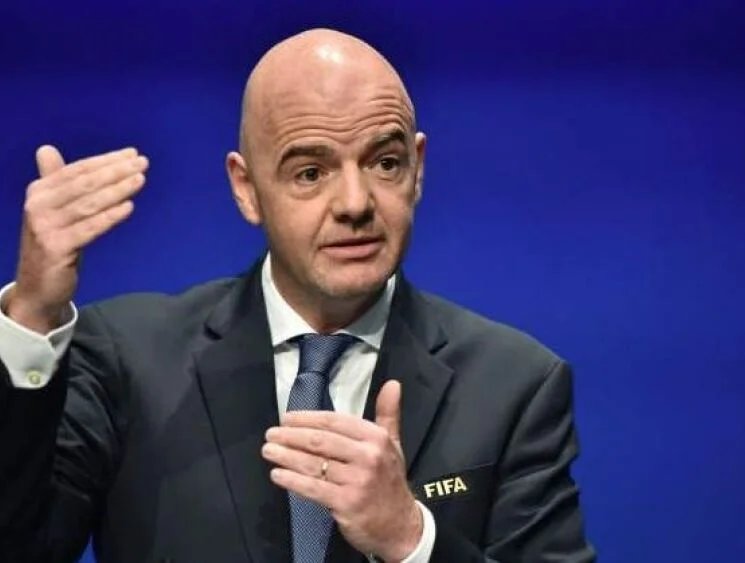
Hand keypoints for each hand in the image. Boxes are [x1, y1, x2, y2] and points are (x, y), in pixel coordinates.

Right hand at [5, 145, 147, 332]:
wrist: (37, 287)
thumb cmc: (53, 244)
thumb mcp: (52, 210)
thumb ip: (54, 182)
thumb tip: (47, 149)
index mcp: (39, 192)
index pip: (77, 171)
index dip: (105, 161)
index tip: (132, 154)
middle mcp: (38, 206)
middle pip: (84, 184)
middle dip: (116, 171)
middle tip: (143, 163)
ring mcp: (46, 228)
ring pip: (89, 204)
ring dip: (117, 189)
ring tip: (140, 180)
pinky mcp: (57, 248)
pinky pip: (89, 228)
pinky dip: (110, 216)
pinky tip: (129, 207)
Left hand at [263, 380, 421, 561]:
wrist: (401, 526)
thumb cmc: (390, 480)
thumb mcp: (393, 444)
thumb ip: (388, 413)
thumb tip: (393, 383)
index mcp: (376, 438)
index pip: (334, 421)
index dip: (307, 418)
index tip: (287, 418)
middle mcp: (368, 456)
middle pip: (320, 441)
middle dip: (291, 435)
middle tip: (271, 434)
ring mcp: (357, 481)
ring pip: (313, 464)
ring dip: (286, 455)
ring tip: (268, 450)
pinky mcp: (346, 503)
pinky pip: (313, 488)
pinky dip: (292, 480)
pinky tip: (277, 474)